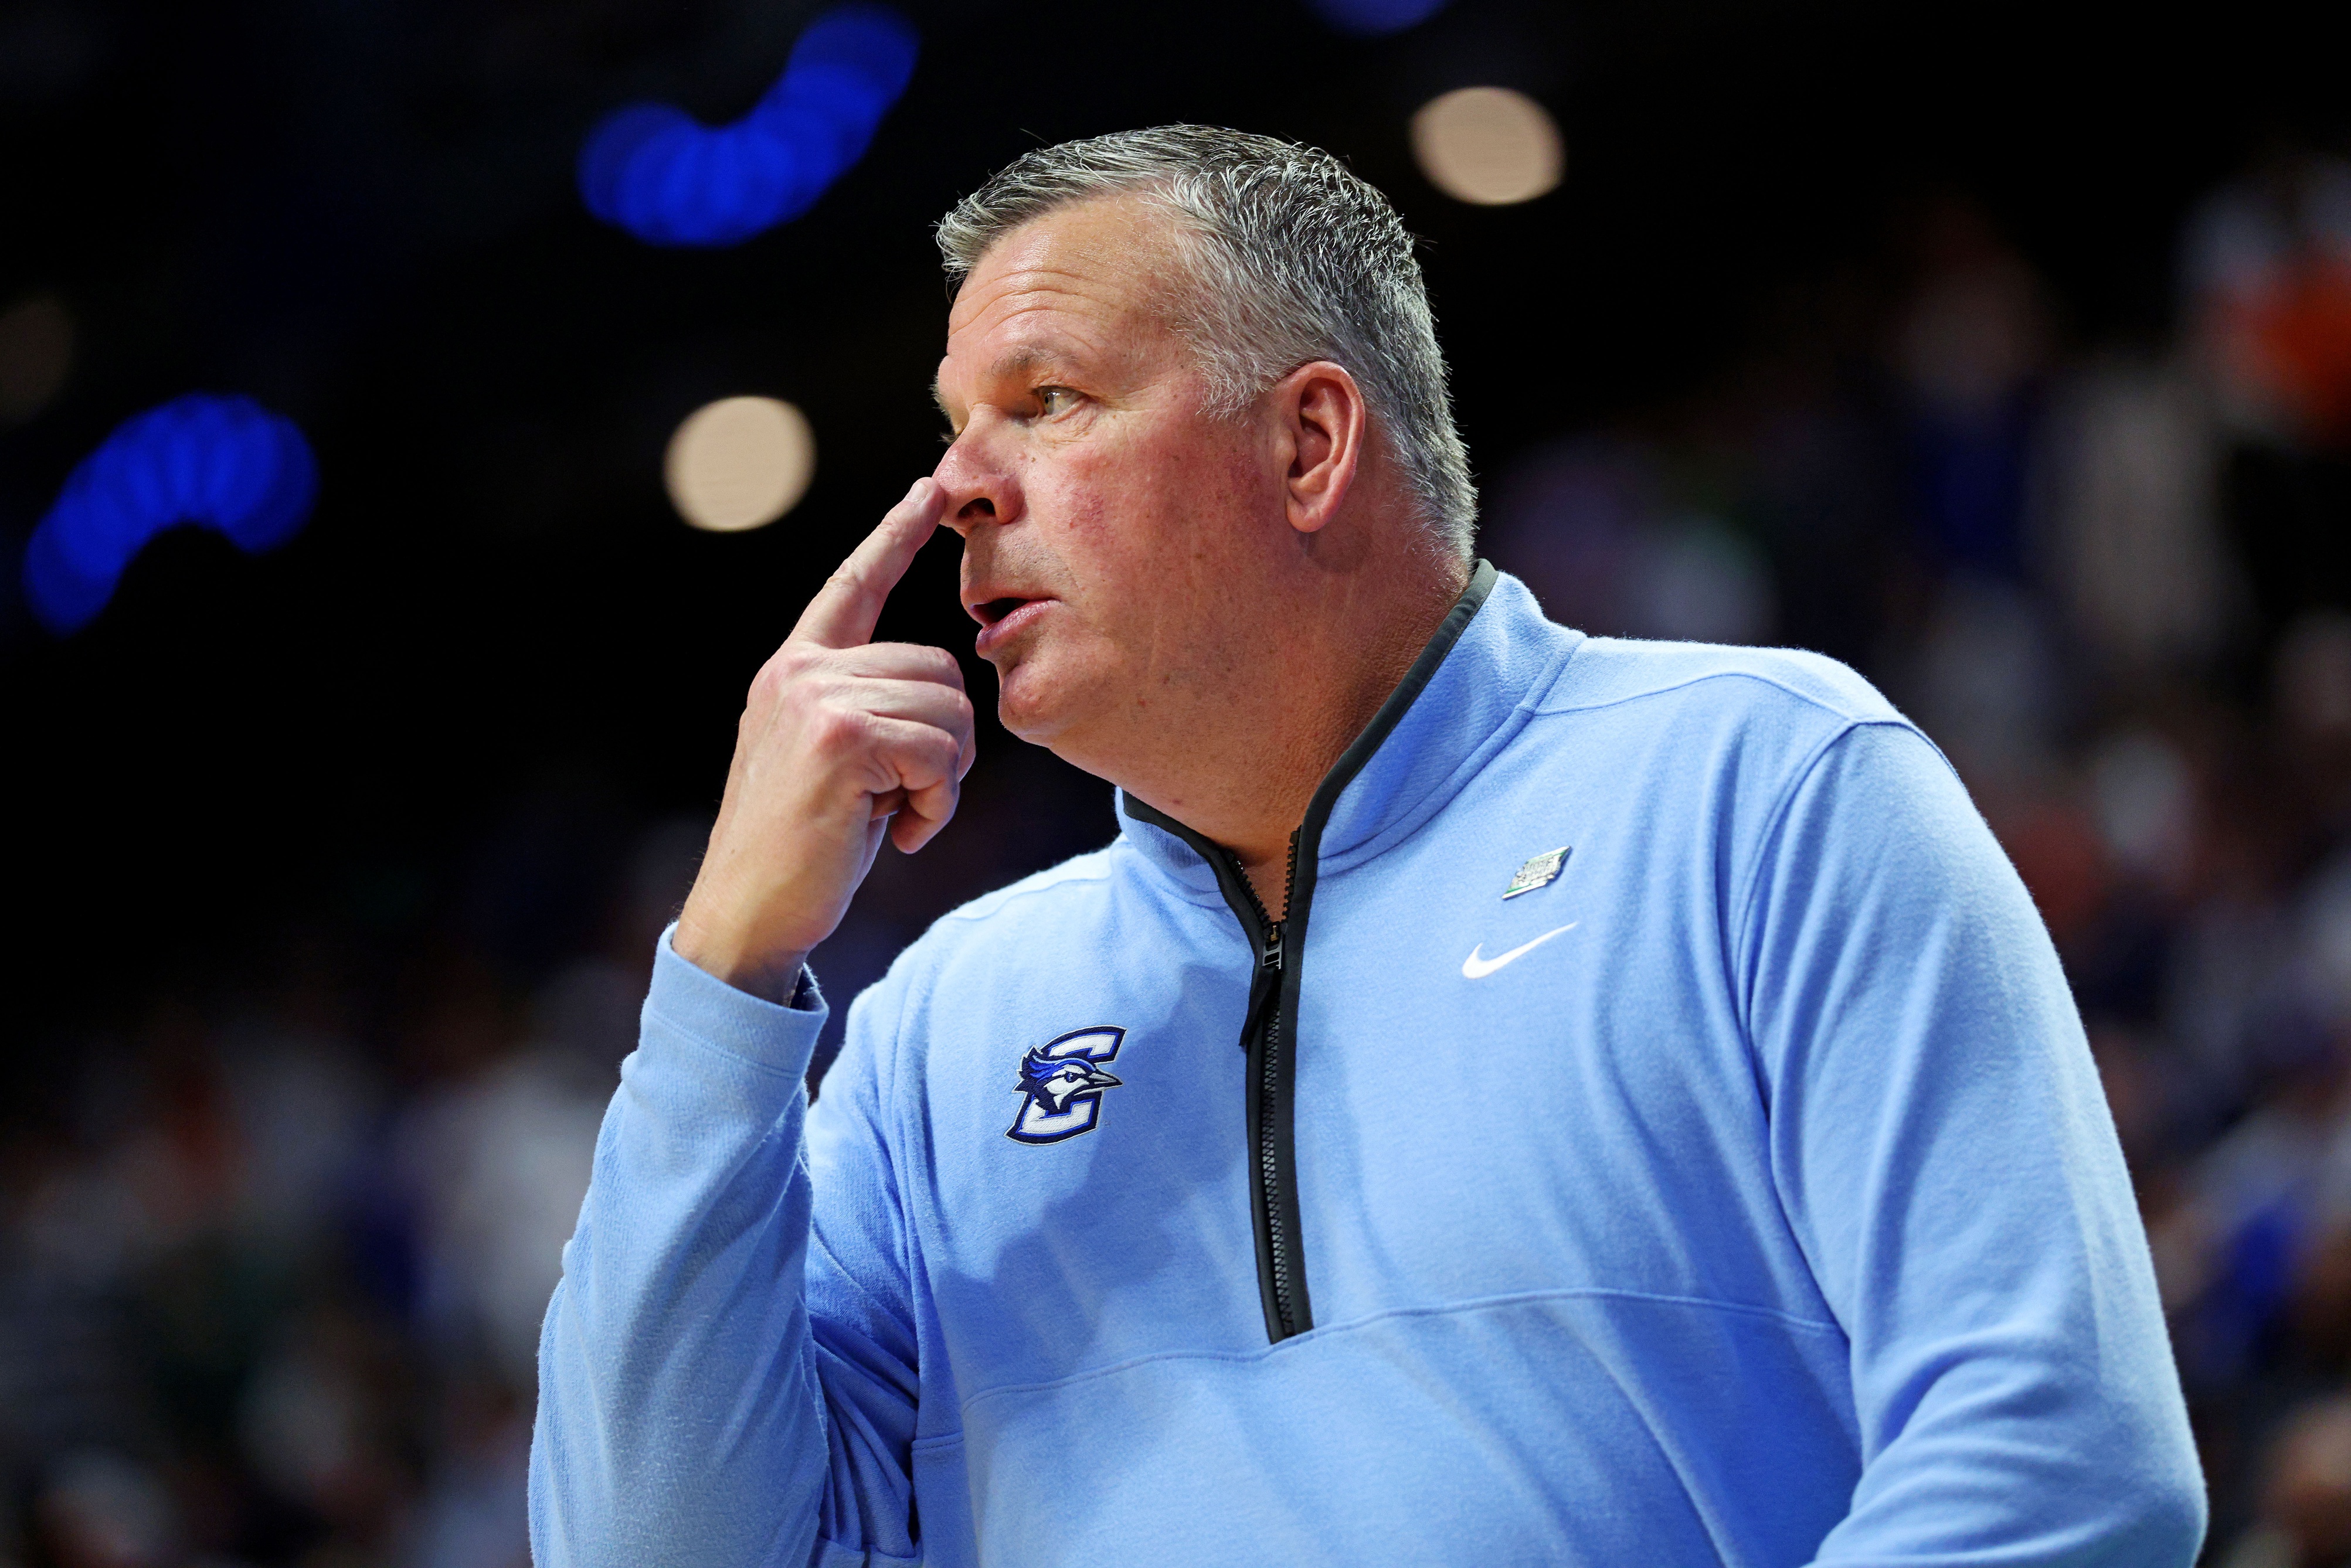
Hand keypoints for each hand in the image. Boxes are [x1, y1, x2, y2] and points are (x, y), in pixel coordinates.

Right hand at [674, 478, 969, 1001]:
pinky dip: (938, 805)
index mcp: (795, 668)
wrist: (747, 914)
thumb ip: (867, 711)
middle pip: (940, 669)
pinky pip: (941, 754)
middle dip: (947, 744)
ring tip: (895, 816)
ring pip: (949, 713)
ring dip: (945, 780)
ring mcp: (817, 698)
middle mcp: (801, 670)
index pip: (854, 584)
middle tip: (905, 799)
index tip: (931, 486)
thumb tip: (941, 696)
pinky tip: (897, 834)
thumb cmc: (800, 849)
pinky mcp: (842, 738)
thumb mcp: (830, 763)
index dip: (896, 533)